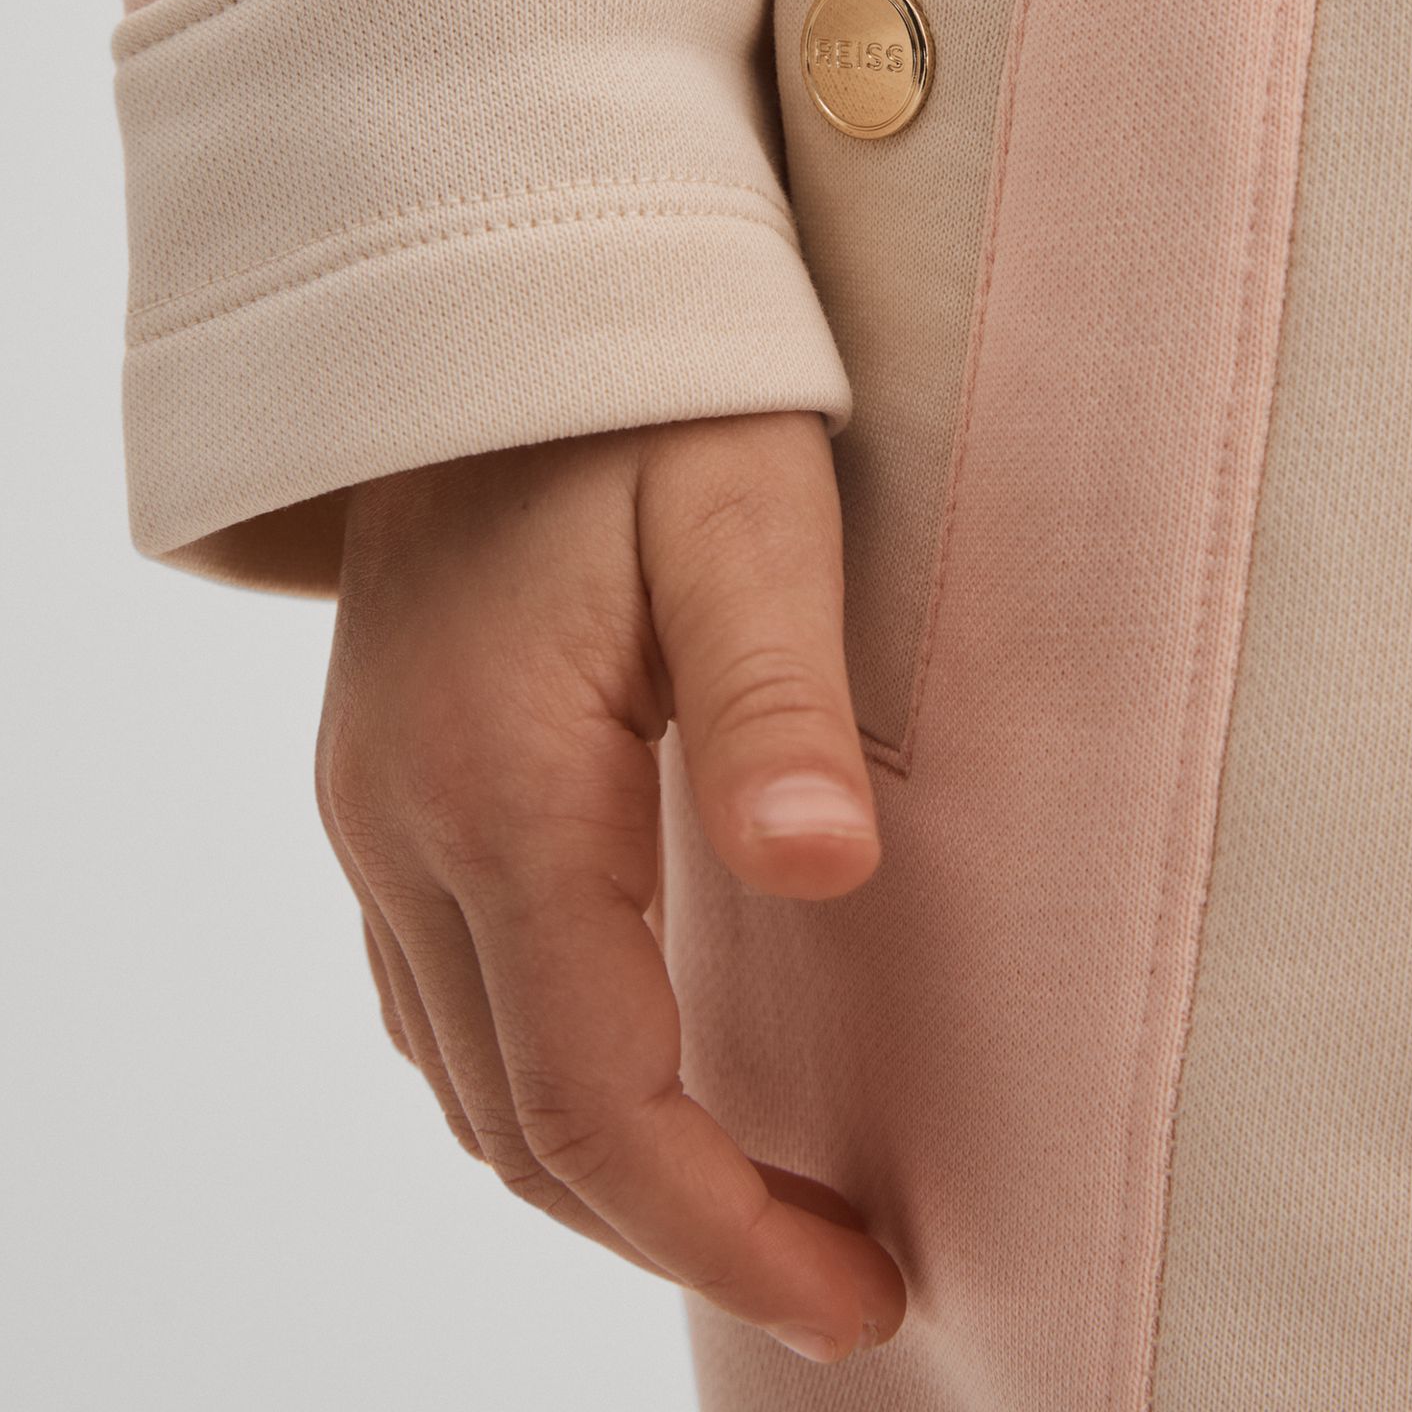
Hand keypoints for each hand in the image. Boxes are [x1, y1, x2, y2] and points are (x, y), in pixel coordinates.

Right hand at [316, 413, 902, 1364]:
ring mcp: (374, 808)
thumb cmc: (649, 393)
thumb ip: (772, 697)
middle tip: (843, 1279)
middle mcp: (402, 825)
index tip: (860, 1293)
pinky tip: (629, 1078)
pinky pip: (436, 993)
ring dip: (600, 1173)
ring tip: (755, 1210)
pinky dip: (534, 1082)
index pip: (595, 1097)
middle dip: (675, 1230)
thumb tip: (824, 873)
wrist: (492, 294)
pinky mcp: (386, 780)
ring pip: (463, 1074)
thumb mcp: (745, 512)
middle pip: (515, 1123)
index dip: (724, 1227)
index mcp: (499, 788)